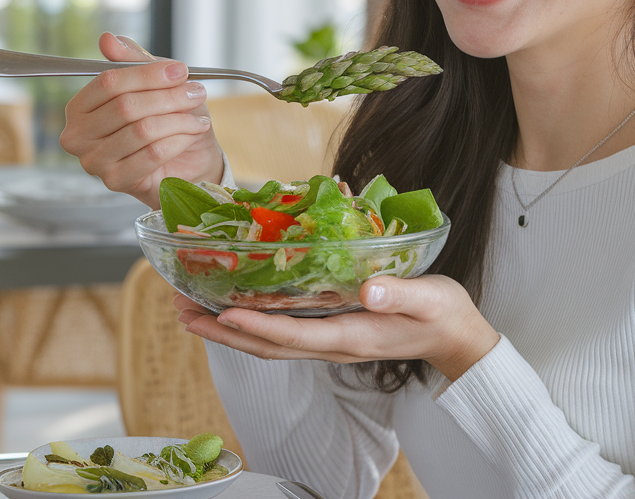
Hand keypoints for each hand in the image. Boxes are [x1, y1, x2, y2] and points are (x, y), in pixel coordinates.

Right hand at [59, 32, 224, 207]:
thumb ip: (131, 61)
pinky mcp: (116, 181)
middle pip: (125, 106)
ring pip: (142, 130)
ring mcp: (94, 162)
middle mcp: (77, 136)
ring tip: (199, 115)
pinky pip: (152, 154)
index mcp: (80, 107)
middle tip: (197, 92)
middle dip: (168, 97)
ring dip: (179, 119)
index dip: (147, 74)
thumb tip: (108, 39)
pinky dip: (179, 140)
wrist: (185, 163)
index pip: (108, 82)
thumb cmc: (164, 120)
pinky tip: (193, 132)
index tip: (181, 70)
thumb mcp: (153, 85)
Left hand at [175, 275, 500, 381]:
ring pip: (268, 342)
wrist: (453, 336)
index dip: (256, 328)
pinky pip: (281, 332)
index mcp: (351, 335)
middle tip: (181, 310)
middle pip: (266, 345)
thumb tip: (371, 289)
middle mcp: (332, 344)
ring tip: (190, 310)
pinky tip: (233, 307)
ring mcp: (329, 341)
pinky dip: (250, 323)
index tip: (221, 315)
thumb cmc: (441, 314)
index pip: (293, 336)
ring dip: (226, 329)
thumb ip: (400, 293)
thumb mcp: (429, 298)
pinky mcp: (330, 332)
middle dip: (221, 331)